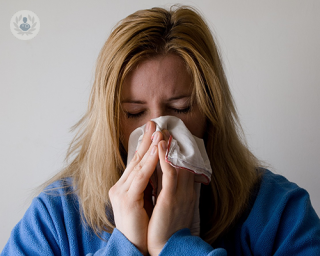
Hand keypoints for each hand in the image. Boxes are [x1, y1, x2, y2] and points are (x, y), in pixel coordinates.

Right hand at [109, 121, 161, 254]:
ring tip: (159, 133)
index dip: (144, 146)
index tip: (153, 131)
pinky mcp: (127, 199)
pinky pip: (141, 177)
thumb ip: (147, 184)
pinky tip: (157, 152)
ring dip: (150, 148)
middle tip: (154, 124)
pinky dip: (149, 163)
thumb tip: (158, 168)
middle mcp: (119, 187)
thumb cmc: (142, 224)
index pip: (135, 162)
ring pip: (137, 165)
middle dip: (146, 140)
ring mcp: (121, 192)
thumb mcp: (144, 200)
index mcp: (123, 186)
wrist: (135, 246)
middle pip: (135, 159)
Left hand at [147, 133, 197, 255]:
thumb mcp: (171, 204)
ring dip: (167, 145)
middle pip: (178, 159)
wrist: (166, 246)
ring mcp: (179, 192)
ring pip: (174, 162)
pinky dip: (165, 158)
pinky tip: (160, 145)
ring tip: (160, 129)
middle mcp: (184, 188)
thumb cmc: (167, 226)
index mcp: (184, 190)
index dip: (173, 149)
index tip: (166, 135)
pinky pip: (169, 174)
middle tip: (163, 125)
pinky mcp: (171, 198)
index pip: (179, 164)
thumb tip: (163, 175)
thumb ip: (169, 188)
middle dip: (170, 142)